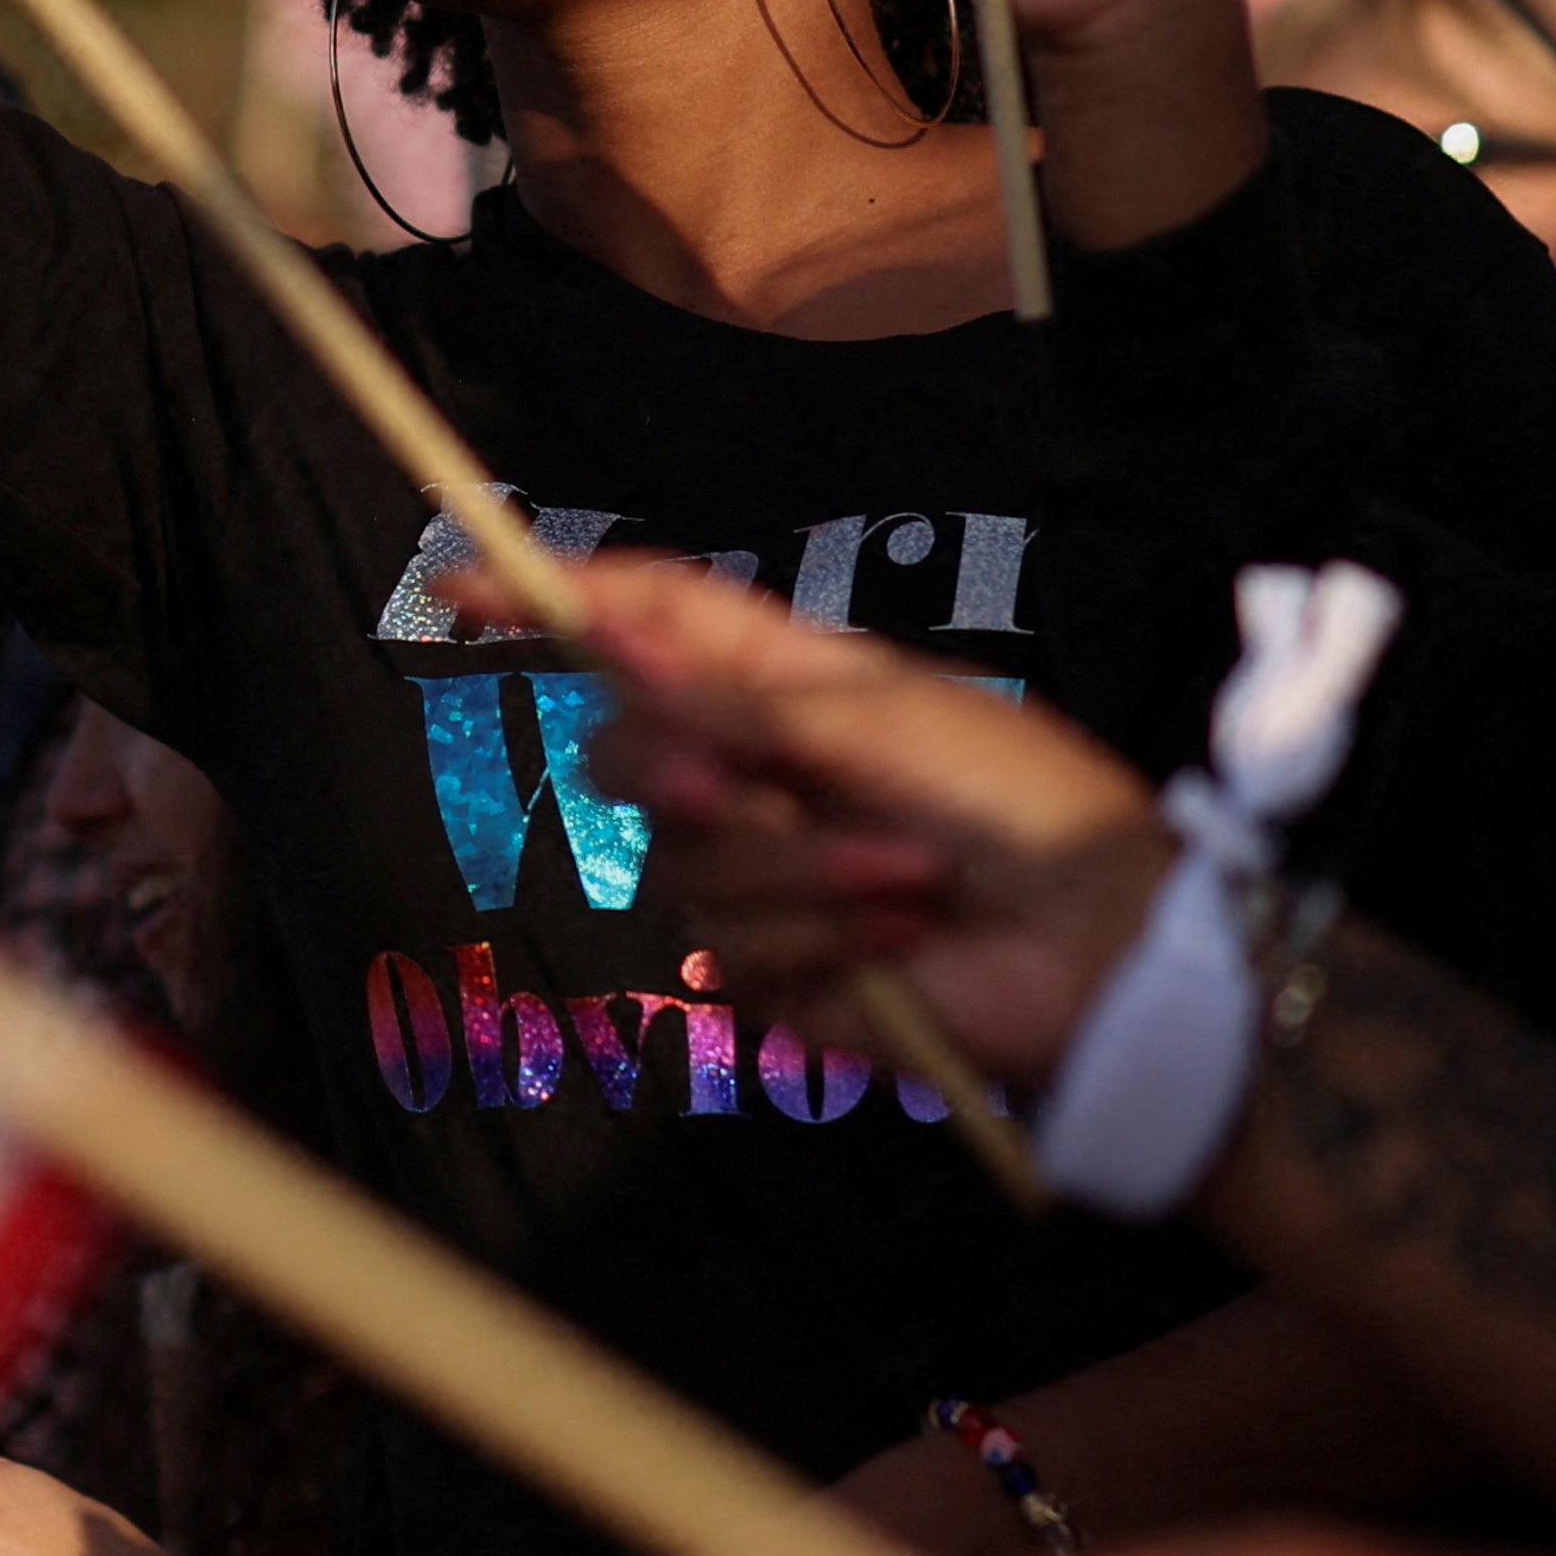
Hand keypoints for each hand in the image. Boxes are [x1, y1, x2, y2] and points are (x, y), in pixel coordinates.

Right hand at [565, 550, 1164, 1082]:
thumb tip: (615, 643)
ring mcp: (763, 874)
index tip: (461, 583)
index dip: (555, 598)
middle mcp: (758, 771)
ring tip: (911, 875)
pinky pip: (732, 951)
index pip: (647, 623)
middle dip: (683, 769)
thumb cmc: (1015, 800)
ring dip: (805, 870)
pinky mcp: (778, 972)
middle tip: (748, 782)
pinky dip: (827, 938)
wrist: (1095, 941)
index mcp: (785, 682)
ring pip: (686, 863)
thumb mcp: (873, 716)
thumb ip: (729, 693)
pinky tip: (904, 935)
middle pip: (627, 750)